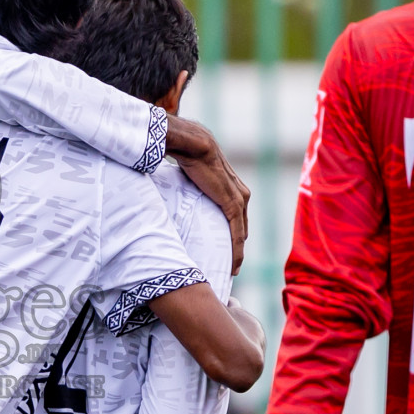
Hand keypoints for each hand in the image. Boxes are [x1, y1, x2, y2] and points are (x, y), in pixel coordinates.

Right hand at [165, 117, 249, 273]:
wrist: (193, 144)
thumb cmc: (188, 153)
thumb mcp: (192, 173)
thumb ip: (190, 183)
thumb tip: (173, 185)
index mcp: (232, 186)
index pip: (236, 215)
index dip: (232, 232)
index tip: (225, 247)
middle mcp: (240, 194)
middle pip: (240, 226)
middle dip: (236, 245)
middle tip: (229, 264)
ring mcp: (238, 199)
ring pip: (241, 233)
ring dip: (237, 253)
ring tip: (232, 269)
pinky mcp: (232, 204)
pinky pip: (236, 233)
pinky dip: (236, 251)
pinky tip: (234, 265)